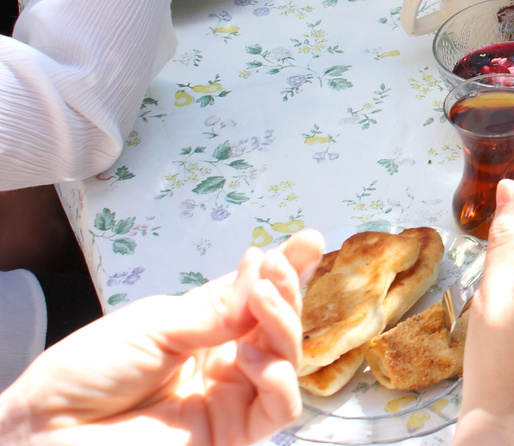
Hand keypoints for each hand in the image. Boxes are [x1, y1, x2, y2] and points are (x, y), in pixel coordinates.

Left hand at [1, 231, 323, 445]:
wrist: (49, 429)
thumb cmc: (86, 374)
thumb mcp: (154, 324)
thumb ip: (216, 308)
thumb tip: (266, 269)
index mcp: (202, 332)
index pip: (255, 299)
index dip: (285, 272)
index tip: (308, 242)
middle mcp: (223, 364)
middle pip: (278, 327)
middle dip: (286, 293)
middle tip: (280, 267)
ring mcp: (230, 400)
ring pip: (288, 363)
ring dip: (284, 328)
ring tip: (262, 303)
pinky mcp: (232, 434)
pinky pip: (279, 409)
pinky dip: (280, 380)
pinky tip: (256, 356)